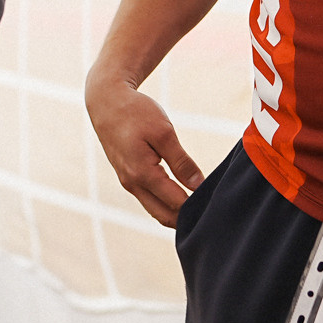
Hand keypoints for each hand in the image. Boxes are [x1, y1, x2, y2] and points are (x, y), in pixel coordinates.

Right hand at [86, 68, 202, 225]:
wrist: (106, 102)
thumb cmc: (136, 113)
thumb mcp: (164, 132)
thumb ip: (181, 162)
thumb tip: (198, 185)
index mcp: (142, 173)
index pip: (175, 203)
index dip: (196, 208)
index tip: (216, 208)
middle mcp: (132, 183)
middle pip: (163, 216)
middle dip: (186, 220)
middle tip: (211, 216)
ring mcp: (127, 182)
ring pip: (155, 210)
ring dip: (175, 214)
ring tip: (200, 210)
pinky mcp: (127, 177)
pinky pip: (149, 199)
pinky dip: (165, 204)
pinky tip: (181, 199)